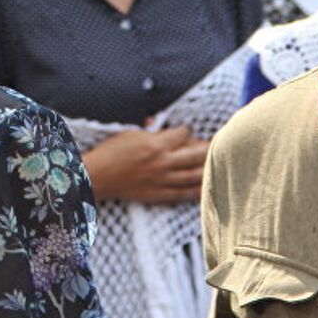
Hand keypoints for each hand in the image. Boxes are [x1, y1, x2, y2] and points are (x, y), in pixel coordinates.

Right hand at [81, 126, 207, 203]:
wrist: (96, 177)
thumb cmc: (110, 152)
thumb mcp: (129, 133)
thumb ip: (148, 129)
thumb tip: (156, 122)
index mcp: (155, 144)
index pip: (183, 133)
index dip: (188, 130)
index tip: (190, 130)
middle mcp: (163, 162)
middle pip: (196, 154)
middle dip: (209, 147)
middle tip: (218, 144)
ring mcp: (163, 180)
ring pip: (195, 175)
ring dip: (210, 168)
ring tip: (220, 163)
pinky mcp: (159, 195)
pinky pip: (184, 194)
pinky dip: (198, 191)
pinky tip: (209, 188)